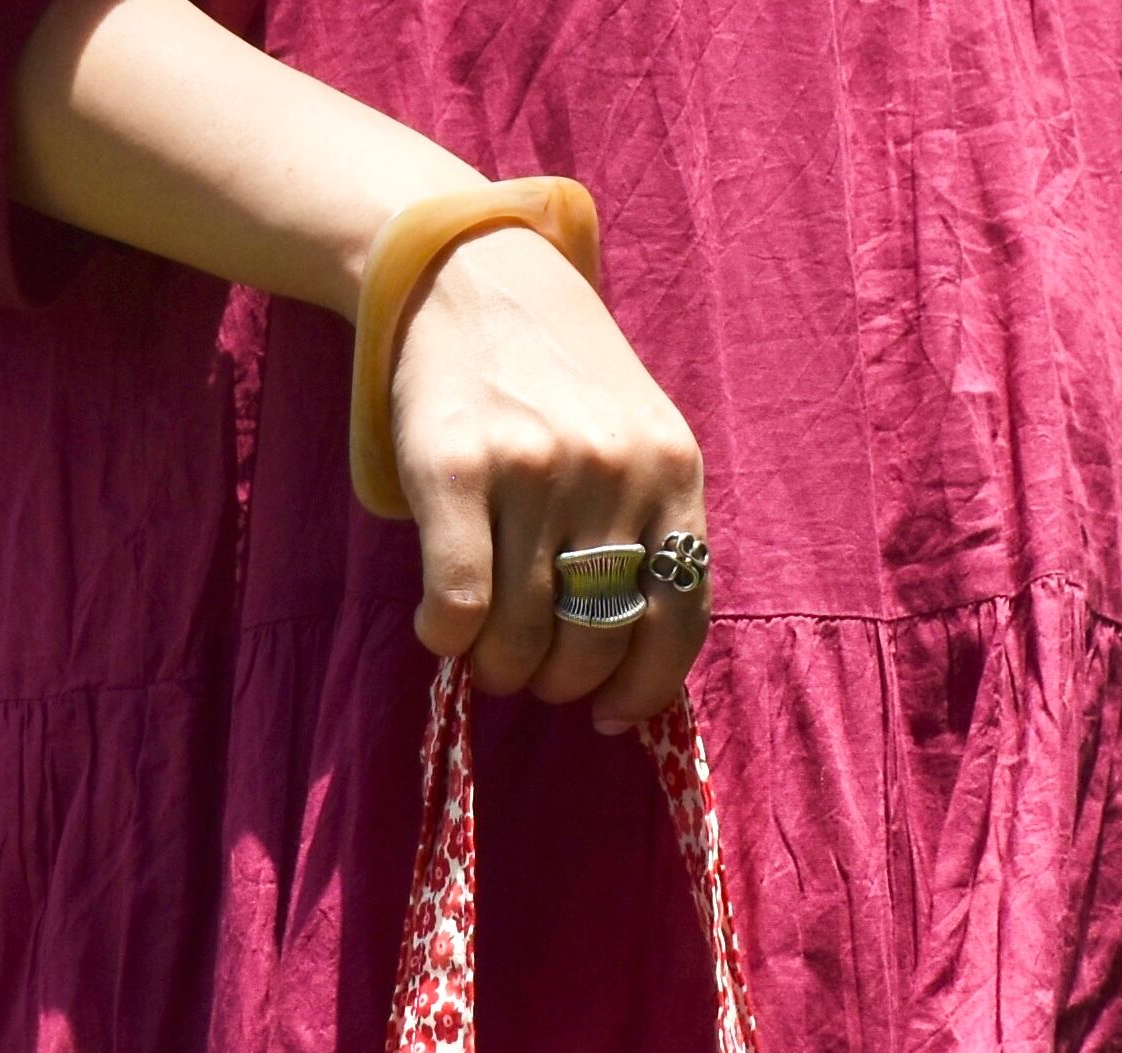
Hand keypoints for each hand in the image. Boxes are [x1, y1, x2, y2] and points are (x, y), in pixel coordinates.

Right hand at [390, 224, 707, 729]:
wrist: (466, 270)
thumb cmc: (551, 371)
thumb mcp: (631, 434)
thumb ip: (643, 527)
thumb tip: (624, 665)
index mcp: (673, 469)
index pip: (680, 618)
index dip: (644, 688)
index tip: (611, 713)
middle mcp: (613, 472)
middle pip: (596, 640)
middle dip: (559, 683)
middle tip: (529, 673)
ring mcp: (536, 469)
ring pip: (523, 636)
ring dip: (498, 667)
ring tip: (485, 653)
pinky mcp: (457, 469)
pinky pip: (459, 605)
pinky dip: (446, 637)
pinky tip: (440, 626)